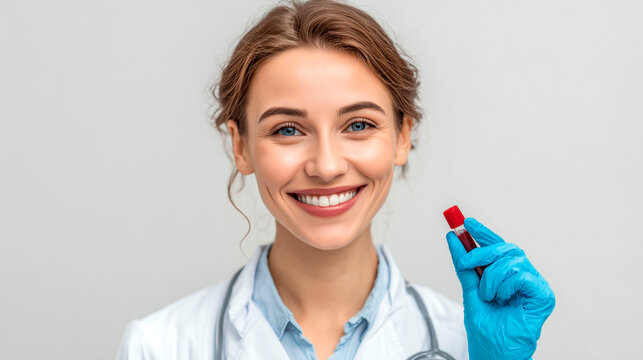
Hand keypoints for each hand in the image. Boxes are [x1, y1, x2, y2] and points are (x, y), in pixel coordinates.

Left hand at [446, 218, 554, 359]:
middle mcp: (524, 276)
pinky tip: (502, 299)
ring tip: (488, 296)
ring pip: (512, 260)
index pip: (498, 247)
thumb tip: (453, 238)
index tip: (465, 222)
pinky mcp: (544, 295)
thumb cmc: (486, 329)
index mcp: (508, 276)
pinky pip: (522, 276)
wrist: (494, 354)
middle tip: (466, 262)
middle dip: (481, 252)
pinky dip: (505, 285)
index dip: (484, 232)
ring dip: (491, 277)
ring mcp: (536, 285)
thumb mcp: (470, 291)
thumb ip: (464, 266)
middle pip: (506, 248)